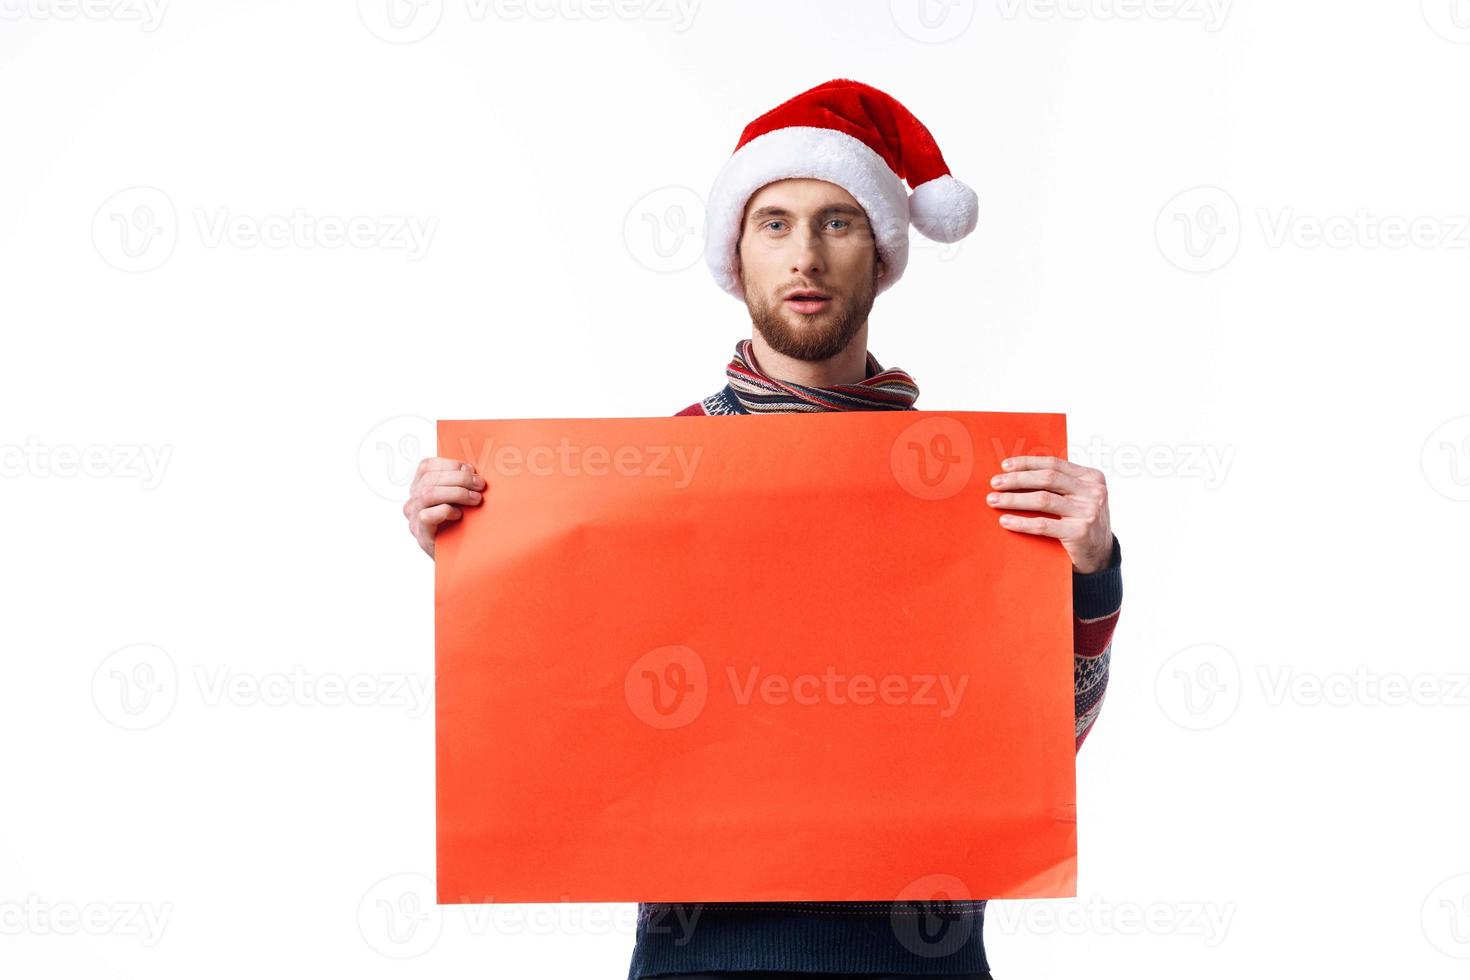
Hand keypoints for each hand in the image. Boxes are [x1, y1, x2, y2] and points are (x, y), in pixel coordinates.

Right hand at [404, 457, 485, 558]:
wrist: (459, 558)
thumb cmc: (461, 524)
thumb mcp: (460, 499)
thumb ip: (460, 482)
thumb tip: (469, 468)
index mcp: (419, 488)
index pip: (426, 466)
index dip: (449, 464)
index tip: (471, 470)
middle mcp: (413, 501)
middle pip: (430, 479)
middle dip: (460, 478)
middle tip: (480, 485)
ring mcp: (414, 518)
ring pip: (428, 494)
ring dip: (456, 493)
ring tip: (475, 499)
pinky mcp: (420, 534)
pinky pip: (427, 516)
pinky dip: (445, 511)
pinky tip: (459, 515)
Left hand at [986, 456, 1112, 573]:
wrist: (1100, 556)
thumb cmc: (1081, 522)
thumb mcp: (1078, 497)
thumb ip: (1060, 484)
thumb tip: (1016, 472)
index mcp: (1091, 477)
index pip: (1054, 464)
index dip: (1027, 463)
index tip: (1005, 466)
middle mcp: (1093, 492)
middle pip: (1047, 479)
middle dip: (1017, 479)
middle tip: (995, 483)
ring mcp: (1088, 512)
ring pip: (1043, 500)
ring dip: (1014, 499)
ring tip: (994, 501)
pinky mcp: (1080, 532)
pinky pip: (1044, 525)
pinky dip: (1021, 522)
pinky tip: (1006, 521)